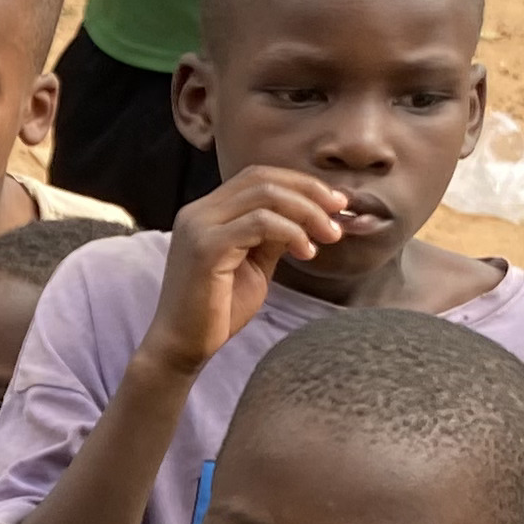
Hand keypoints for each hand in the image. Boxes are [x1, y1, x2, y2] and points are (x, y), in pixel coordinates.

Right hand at [143, 166, 345, 375]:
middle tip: (341, 213)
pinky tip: (306, 252)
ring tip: (330, 235)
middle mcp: (199, 211)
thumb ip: (275, 236)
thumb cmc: (218, 310)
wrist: (182, 346)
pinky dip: (291, 233)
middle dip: (310, 192)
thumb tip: (310, 216)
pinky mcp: (206, 247)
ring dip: (307, 212)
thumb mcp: (255, 264)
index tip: (335, 203)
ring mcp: (199, 226)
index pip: (257, 177)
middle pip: (262, 179)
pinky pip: (259, 223)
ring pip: (264, 196)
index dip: (300, 183)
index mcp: (208, 212)